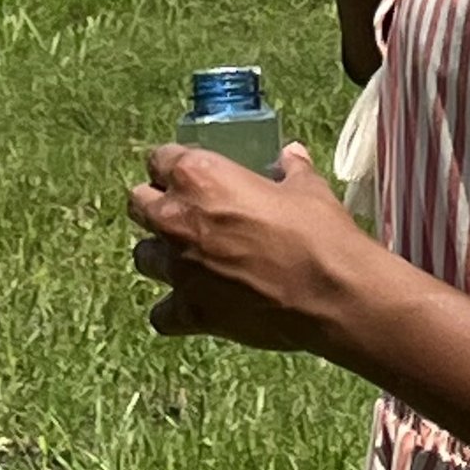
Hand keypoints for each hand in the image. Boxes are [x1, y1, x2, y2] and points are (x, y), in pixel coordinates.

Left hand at [129, 142, 382, 355]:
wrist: (331, 291)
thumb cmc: (317, 231)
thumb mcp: (306, 188)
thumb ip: (290, 169)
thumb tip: (291, 155)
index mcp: (200, 176)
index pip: (159, 158)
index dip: (171, 165)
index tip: (185, 172)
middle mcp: (177, 217)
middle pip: (138, 203)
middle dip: (154, 204)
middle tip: (182, 212)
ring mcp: (179, 269)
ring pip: (141, 256)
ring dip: (159, 254)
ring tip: (185, 257)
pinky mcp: (190, 312)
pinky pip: (161, 314)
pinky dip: (172, 311)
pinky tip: (193, 304)